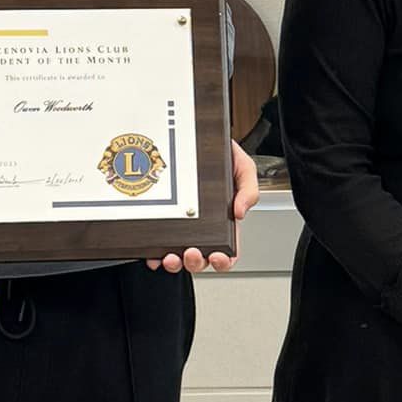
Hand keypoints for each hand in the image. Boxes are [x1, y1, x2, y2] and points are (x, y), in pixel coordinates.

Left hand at [148, 142, 259, 274]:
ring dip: (176, 263)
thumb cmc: (222, 155)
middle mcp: (203, 227)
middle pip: (201, 258)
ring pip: (178, 256)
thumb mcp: (244, 168)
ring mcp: (182, 225)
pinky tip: (153, 253)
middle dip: (196, 262)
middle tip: (192, 252)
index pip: (227, 250)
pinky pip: (157, 243)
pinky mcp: (163, 219)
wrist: (199, 138)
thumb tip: (240, 212)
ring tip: (172, 256)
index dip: (223, 260)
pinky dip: (154, 253)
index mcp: (225, 221)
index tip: (218, 257)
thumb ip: (249, 190)